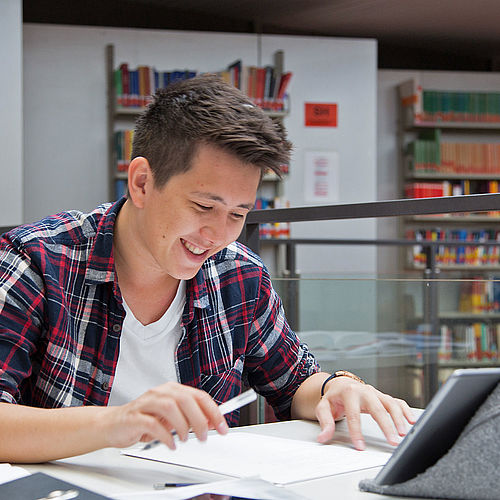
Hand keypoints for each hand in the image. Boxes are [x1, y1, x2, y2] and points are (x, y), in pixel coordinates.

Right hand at [103, 382, 228, 449]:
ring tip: (185, 439)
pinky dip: (165, 436)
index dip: (213, 411)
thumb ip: (189, 417)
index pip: (198, 396)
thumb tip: (211, 422)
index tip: (222, 426)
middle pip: (186, 399)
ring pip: (171, 407)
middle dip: (199, 419)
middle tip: (204, 436)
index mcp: (172, 390)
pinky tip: (170, 444)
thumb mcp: (171, 417)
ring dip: (183, 426)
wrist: (113, 424)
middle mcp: (161, 393)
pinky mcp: (135, 417)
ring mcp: (147, 403)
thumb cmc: (144, 419)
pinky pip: (153, 424)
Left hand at [316, 376, 415, 449]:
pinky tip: (411, 421)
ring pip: (390, 403)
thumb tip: (324, 437)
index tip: (360, 446)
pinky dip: (405, 410)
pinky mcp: (383, 396)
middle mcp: (364, 391)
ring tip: (403, 434)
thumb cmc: (334, 397)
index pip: (353, 414)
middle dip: (386, 425)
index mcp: (349, 392)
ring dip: (399, 419)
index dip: (357, 432)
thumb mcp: (324, 407)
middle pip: (377, 408)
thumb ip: (325, 421)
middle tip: (393, 441)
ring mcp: (375, 393)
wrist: (341, 384)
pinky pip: (397, 401)